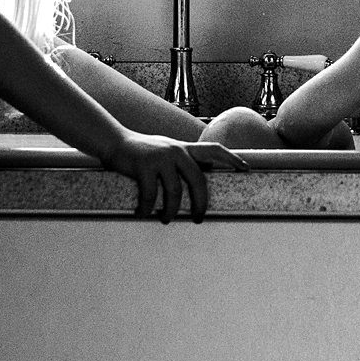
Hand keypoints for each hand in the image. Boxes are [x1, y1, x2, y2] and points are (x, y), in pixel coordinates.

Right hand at [104, 134, 247, 223]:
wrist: (113, 141)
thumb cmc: (141, 151)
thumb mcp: (165, 149)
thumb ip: (181, 159)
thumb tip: (200, 175)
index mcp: (183, 148)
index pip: (213, 150)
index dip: (232, 159)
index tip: (246, 169)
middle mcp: (176, 150)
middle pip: (198, 180)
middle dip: (200, 203)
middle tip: (199, 219)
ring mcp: (160, 157)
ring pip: (175, 192)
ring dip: (172, 211)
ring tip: (166, 219)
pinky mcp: (144, 166)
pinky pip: (151, 195)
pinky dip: (148, 208)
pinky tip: (144, 214)